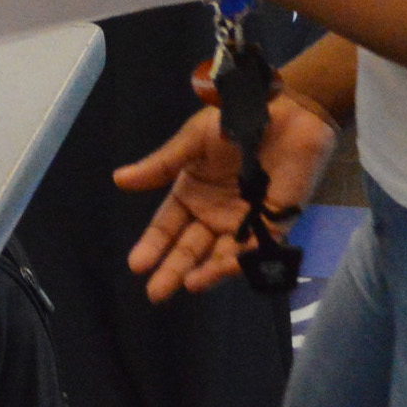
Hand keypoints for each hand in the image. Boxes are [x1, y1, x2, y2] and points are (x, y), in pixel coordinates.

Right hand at [112, 95, 338, 300]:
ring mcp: (242, 223)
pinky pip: (253, 250)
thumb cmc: (235, 123)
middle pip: (189, 248)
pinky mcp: (272, 226)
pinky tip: (222, 269)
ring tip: (188, 285)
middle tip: (156, 293)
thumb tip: (118, 179)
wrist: (287, 113)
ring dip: (205, 272)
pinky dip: (238, 262)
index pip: (167, 226)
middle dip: (172, 270)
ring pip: (219, 255)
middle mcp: (213, 214)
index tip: (137, 265)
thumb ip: (161, 166)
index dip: (153, 245)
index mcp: (191, 193)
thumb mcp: (192, 141)